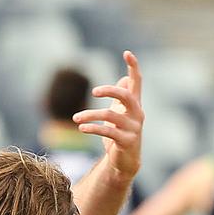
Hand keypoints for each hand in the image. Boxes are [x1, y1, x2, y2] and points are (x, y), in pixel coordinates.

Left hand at [73, 50, 143, 182]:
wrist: (125, 161)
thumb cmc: (120, 134)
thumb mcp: (121, 114)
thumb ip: (122, 97)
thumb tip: (124, 78)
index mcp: (135, 105)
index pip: (137, 82)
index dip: (133, 67)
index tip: (127, 53)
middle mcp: (137, 114)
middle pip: (126, 96)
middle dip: (110, 91)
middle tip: (94, 91)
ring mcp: (133, 128)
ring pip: (110, 116)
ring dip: (90, 115)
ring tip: (76, 118)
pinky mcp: (127, 141)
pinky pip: (108, 131)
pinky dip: (93, 128)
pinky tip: (82, 128)